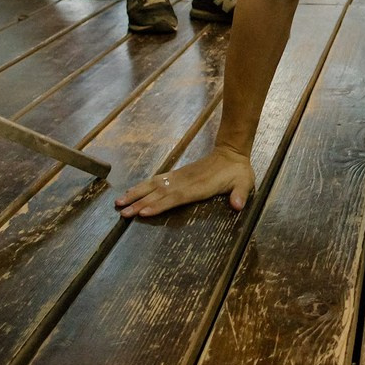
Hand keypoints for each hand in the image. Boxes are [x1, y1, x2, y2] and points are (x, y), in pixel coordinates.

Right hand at [114, 143, 253, 217]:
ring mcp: (179, 177)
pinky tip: (131, 192)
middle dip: (140, 203)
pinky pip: (156, 181)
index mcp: (199, 186)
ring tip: (119, 203)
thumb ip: (240, 194)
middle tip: (122, 212)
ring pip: (153, 186)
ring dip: (136, 194)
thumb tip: (237, 205)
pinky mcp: (176, 175)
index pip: (176, 197)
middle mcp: (185, 182)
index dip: (160, 205)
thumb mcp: (244, 182)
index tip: (143, 212)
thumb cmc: (238, 171)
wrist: (231, 152)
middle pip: (159, 193)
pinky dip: (142, 187)